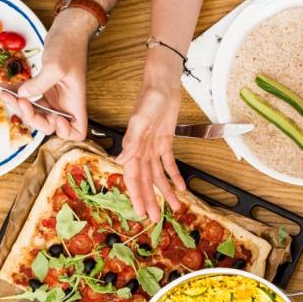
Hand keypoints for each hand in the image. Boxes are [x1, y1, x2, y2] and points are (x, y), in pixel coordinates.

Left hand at [3, 10, 94, 139]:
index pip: (77, 130)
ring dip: (19, 106)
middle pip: (49, 124)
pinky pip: (29, 97)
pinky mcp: (44, 86)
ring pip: (35, 112)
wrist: (68, 30)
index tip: (52, 117)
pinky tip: (5, 86)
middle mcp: (65, 102)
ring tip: (6, 94)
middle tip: (20, 101)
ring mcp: (53, 95)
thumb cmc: (69, 46)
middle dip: (31, 117)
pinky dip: (16, 94)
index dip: (64, 131)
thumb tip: (24, 96)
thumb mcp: (55, 66)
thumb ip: (39, 83)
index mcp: (74, 102)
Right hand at [121, 79, 184, 222]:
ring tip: (173, 207)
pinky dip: (174, 176)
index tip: (141, 212)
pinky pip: (169, 163)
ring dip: (165, 191)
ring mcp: (153, 146)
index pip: (133, 177)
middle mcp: (141, 150)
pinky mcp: (165, 141)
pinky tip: (181, 187)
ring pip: (158, 175)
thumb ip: (132, 140)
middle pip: (145, 180)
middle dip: (150, 199)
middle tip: (155, 218)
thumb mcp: (140, 119)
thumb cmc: (150, 98)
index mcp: (133, 147)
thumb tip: (121, 161)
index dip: (137, 195)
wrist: (163, 83)